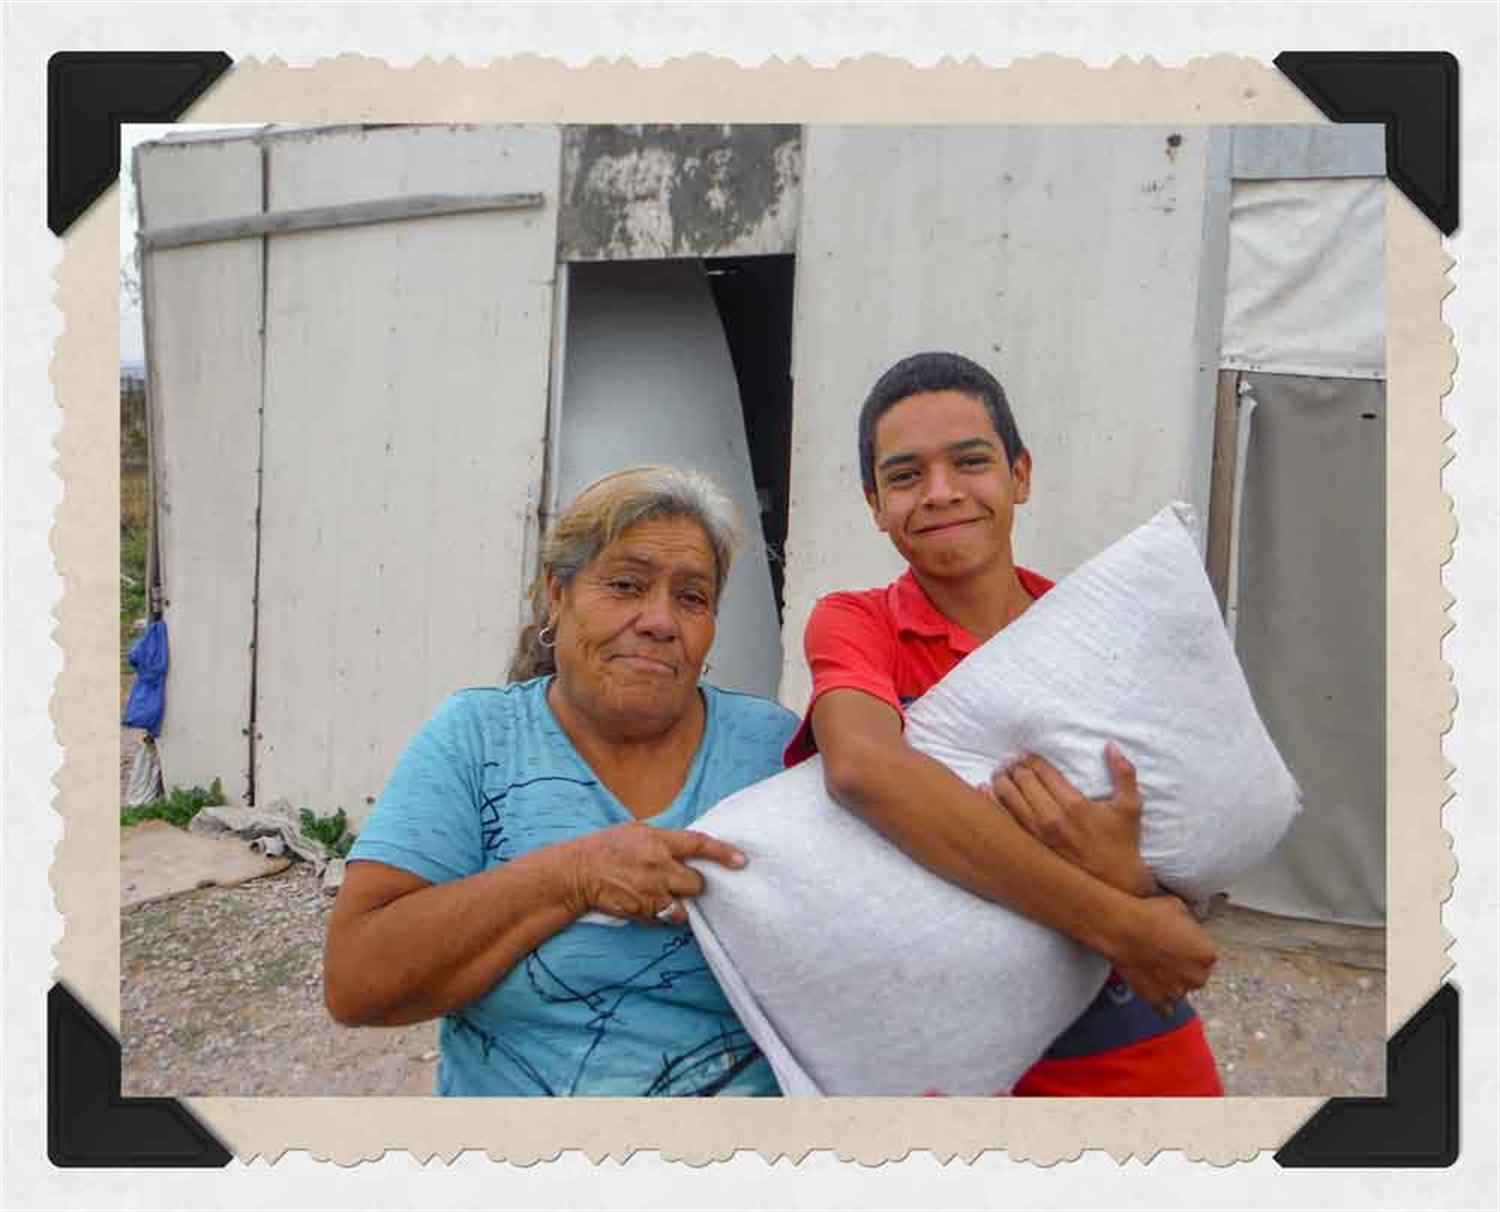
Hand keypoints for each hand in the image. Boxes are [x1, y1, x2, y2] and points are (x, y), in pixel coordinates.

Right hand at [562, 823, 745, 925]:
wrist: (578, 872)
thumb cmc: (607, 847)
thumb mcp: (637, 830)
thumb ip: (664, 839)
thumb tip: (689, 847)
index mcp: (659, 842)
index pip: (698, 845)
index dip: (723, 853)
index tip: (742, 861)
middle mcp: (659, 867)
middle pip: (697, 883)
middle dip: (694, 884)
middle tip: (682, 881)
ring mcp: (651, 892)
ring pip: (684, 908)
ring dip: (680, 904)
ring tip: (664, 896)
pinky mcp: (643, 912)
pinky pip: (665, 919)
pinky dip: (663, 915)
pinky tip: (649, 905)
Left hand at [982, 743, 1155, 896]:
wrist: (1115, 883)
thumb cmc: (1123, 842)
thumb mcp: (1130, 806)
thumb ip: (1124, 773)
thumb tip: (1111, 745)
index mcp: (1074, 804)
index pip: (1043, 772)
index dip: (1031, 759)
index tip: (1025, 754)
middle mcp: (1052, 818)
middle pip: (1024, 782)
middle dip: (1015, 767)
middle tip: (1010, 759)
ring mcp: (1039, 834)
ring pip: (1010, 799)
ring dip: (1002, 780)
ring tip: (999, 771)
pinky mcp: (1031, 847)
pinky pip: (1006, 820)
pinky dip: (992, 802)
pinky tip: (985, 790)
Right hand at [1108, 893, 1217, 1015]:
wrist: (1121, 928)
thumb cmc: (1146, 916)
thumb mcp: (1178, 907)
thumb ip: (1189, 924)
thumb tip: (1186, 925)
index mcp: (1207, 953)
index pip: (1206, 954)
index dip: (1192, 946)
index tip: (1181, 941)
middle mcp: (1196, 976)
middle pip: (1197, 974)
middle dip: (1185, 965)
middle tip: (1168, 952)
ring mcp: (1176, 990)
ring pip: (1181, 989)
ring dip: (1173, 981)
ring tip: (1157, 965)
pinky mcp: (1156, 999)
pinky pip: (1165, 1008)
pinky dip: (1161, 1000)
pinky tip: (1155, 987)